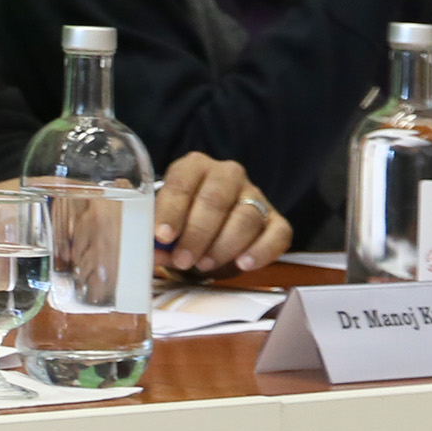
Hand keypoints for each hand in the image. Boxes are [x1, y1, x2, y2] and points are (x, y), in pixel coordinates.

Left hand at [156, 153, 291, 275]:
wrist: (211, 226)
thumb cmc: (182, 220)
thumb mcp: (165, 219)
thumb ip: (157, 233)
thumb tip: (153, 253)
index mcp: (194, 166)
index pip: (182, 183)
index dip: (171, 211)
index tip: (162, 236)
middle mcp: (227, 174)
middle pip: (215, 201)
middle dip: (197, 234)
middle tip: (183, 259)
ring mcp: (255, 195)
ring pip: (245, 217)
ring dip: (223, 246)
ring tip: (204, 265)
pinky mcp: (276, 219)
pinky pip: (277, 234)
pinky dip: (261, 251)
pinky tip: (243, 264)